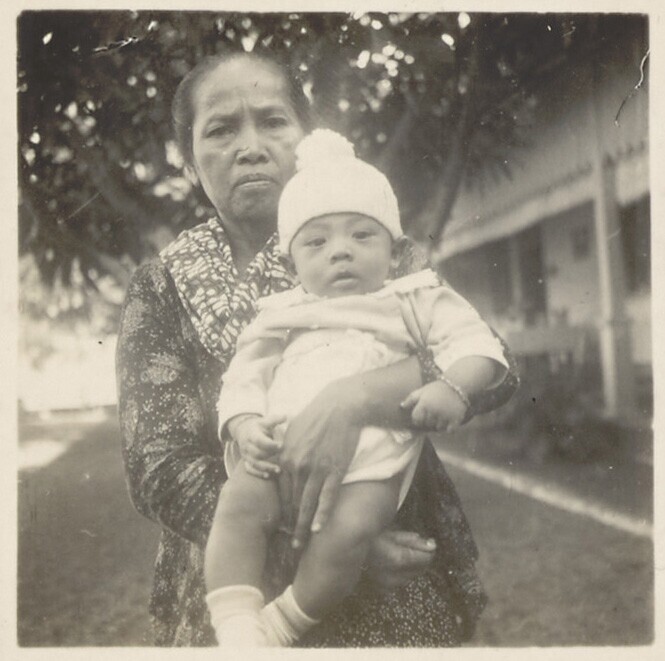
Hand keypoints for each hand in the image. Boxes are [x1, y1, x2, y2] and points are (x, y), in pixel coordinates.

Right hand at [230, 414, 284, 478]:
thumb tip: (286, 417)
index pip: (259, 440)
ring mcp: (246, 455)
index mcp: (252, 434)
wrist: (243, 430)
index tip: (281, 445)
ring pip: (254, 463)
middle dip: (270, 456)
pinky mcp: (246, 461)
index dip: (270, 444)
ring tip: (278, 470)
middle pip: (257, 453)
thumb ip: (275, 419)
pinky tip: (268, 475)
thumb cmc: (257, 426)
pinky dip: (257, 473)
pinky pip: (250, 469)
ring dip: (266, 468)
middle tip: (283, 458)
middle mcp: (247, 445)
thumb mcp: (264, 421)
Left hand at [278, 382, 363, 548]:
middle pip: (292, 503)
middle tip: (291, 545)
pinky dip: (322, 515)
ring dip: (303, 527)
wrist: (340, 406)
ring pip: (307, 505)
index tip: (284, 527)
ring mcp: (316, 469)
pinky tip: (318, 529)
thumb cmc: (316, 416)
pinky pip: (326, 497)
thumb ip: (284, 450)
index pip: (281, 492)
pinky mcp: (334, 470)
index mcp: (285, 458)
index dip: (283, 512)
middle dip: (291, 526)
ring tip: (301, 544)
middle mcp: (298, 466)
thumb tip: (277, 462)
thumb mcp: (292, 431)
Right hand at [364, 529, 436, 592]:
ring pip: (410, 578)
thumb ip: (412, 541)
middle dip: (421, 559)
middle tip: (418, 547)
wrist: (346, 551)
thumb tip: (432, 545)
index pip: (423, 559)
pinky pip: (399, 583)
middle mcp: (393, 576)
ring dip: (412, 567)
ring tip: (405, 554)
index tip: (431, 543)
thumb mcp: (391, 534)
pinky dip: (402, 575)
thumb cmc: (368, 538)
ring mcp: (387, 585)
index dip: (429, 551)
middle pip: (418, 570)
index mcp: (397, 559)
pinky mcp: (381, 590)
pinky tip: (395, 566)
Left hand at [401, 381, 466, 430]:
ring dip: (439, 424)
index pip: (416, 420)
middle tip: (434, 413)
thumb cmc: (436, 388)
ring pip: (438, 428)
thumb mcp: (422, 391)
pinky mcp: (455, 419)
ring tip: (443, 415)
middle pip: (427, 424)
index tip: (422, 416)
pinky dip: (449, 428)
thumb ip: (410, 399)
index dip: (418, 419)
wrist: (456, 385)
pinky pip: (449, 431)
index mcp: (424, 404)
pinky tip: (449, 421)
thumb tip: (401, 406)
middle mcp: (434, 411)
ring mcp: (445, 416)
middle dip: (429, 421)